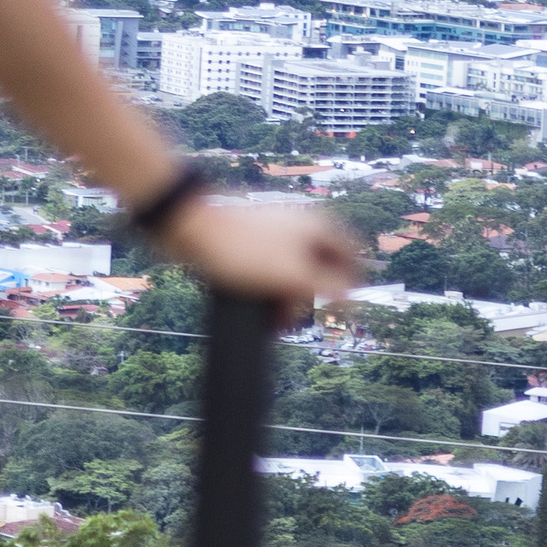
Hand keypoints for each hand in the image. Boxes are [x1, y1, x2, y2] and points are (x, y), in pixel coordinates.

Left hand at [155, 191, 363, 326]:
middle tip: (297, 319)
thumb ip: (329, 287)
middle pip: (321, 264)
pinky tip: (259, 306)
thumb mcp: (293, 275)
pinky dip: (270, 287)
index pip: (351, 254)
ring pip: (294, 269)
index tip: (342, 308)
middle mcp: (300, 226)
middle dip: (313, 295)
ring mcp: (275, 232)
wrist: (194, 231)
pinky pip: (271, 268)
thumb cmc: (244, 251)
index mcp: (318, 226)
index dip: (352, 282)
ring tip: (275, 320)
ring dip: (289, 296)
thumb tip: (352, 299)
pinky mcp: (253, 242)